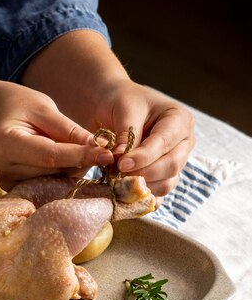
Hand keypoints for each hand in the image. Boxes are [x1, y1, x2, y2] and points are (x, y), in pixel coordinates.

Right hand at [0, 82, 111, 189]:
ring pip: (52, 181)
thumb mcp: (44, 107)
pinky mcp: (12, 188)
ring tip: (78, 152)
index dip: (80, 156)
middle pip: (53, 172)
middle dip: (79, 162)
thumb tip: (97, 147)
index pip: (50, 156)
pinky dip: (60, 175)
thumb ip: (69, 130)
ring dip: (72, 170)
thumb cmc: (20, 105)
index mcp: (6, 143)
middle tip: (98, 150)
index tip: (107, 155)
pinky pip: (45, 185)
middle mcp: (2, 167)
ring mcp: (6, 181)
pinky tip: (66, 163)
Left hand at [95, 79, 195, 201]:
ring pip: (166, 184)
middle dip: (143, 174)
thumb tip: (124, 163)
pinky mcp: (164, 177)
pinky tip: (126, 195)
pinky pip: (158, 194)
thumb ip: (127, 135)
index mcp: (180, 120)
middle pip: (171, 166)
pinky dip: (143, 197)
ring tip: (118, 182)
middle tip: (118, 175)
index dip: (143, 157)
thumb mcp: (125, 109)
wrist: (115, 107)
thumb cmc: (123, 102)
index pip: (164, 144)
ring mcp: (176, 162)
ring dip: (142, 187)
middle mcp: (183, 143)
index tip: (121, 164)